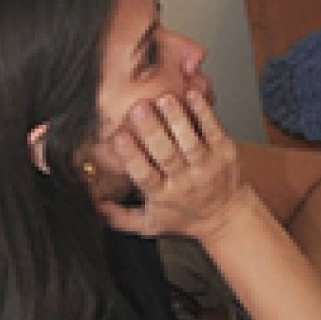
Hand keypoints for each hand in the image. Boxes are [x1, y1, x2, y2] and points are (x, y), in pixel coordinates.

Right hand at [97, 92, 248, 241]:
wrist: (227, 216)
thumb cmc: (184, 216)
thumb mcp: (151, 224)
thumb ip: (121, 217)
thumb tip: (93, 206)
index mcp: (163, 195)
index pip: (145, 175)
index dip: (132, 156)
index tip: (118, 136)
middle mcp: (185, 181)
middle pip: (167, 155)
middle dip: (152, 132)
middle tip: (138, 109)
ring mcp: (207, 166)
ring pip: (190, 142)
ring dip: (176, 119)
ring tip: (163, 99)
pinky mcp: (225, 152)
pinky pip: (213, 130)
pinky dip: (204, 113)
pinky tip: (192, 95)